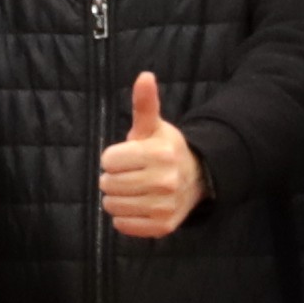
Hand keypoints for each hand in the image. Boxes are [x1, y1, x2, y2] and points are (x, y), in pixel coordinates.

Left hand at [97, 71, 200, 241]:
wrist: (195, 178)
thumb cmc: (164, 149)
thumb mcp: (152, 126)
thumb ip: (144, 104)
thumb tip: (144, 76)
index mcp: (159, 154)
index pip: (108, 161)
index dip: (113, 158)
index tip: (127, 157)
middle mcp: (165, 181)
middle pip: (108, 184)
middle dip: (112, 178)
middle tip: (129, 174)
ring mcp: (164, 206)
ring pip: (112, 206)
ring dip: (116, 198)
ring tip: (132, 190)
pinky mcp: (163, 226)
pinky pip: (123, 225)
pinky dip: (124, 217)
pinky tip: (138, 205)